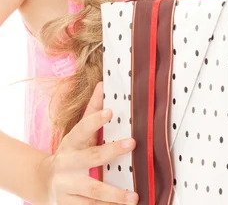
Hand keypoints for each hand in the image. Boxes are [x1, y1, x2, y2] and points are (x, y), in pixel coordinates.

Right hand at [39, 81, 138, 203]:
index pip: (83, 128)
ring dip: (113, 196)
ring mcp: (66, 187)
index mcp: (71, 143)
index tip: (110, 111)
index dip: (95, 119)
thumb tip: (102, 84)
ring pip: (91, 191)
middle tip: (132, 144)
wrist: (43, 183)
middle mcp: (67, 165)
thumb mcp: (77, 133)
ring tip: (133, 198)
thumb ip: (91, 111)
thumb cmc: (70, 152)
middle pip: (91, 158)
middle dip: (111, 151)